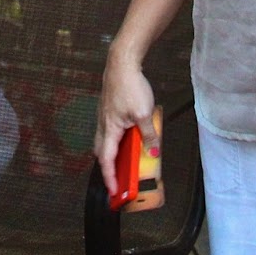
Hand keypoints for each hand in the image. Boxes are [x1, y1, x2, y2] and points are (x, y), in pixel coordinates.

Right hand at [95, 57, 158, 197]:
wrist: (122, 63)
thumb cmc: (129, 86)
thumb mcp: (144, 114)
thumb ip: (148, 135)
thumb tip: (153, 152)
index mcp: (109, 129)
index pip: (106, 160)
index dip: (110, 177)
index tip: (113, 191)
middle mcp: (103, 124)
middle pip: (102, 152)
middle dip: (108, 167)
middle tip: (117, 179)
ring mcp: (104, 115)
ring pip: (105, 140)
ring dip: (111, 152)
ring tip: (124, 160)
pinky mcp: (109, 107)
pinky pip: (109, 129)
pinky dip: (115, 139)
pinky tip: (127, 136)